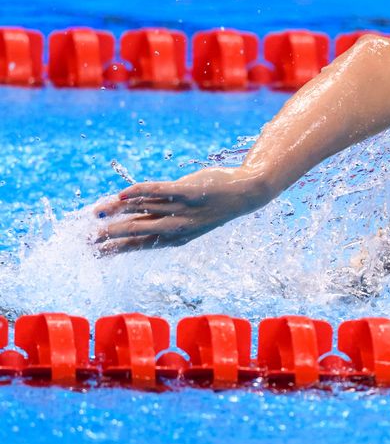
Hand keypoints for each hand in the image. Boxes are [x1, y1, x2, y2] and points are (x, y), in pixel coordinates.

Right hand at [92, 167, 272, 255]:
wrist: (246, 193)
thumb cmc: (211, 206)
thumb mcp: (185, 218)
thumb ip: (157, 216)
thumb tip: (126, 211)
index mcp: (175, 238)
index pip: (139, 245)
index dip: (115, 249)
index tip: (94, 252)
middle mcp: (177, 227)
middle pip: (137, 232)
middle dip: (110, 236)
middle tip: (87, 239)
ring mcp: (184, 210)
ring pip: (144, 210)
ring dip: (118, 211)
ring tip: (96, 211)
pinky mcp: (190, 192)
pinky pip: (160, 191)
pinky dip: (140, 192)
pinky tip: (122, 194)